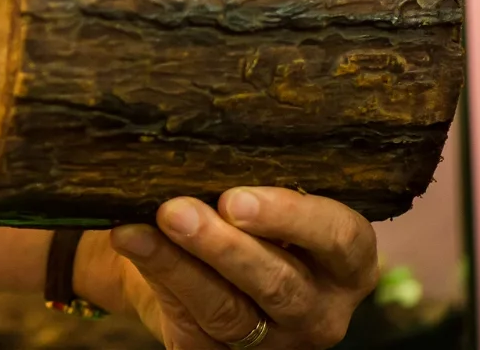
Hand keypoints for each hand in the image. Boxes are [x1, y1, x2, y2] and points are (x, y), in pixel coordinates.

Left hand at [74, 188, 376, 348]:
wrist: (197, 256)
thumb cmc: (244, 209)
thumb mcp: (264, 191)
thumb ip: (250, 181)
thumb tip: (199, 148)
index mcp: (347, 259)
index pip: (338, 238)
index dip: (290, 219)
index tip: (234, 199)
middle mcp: (321, 308)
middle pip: (279, 284)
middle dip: (223, 247)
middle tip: (176, 212)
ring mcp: (276, 340)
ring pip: (228, 311)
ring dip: (177, 267)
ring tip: (135, 231)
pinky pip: (192, 324)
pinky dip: (158, 280)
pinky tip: (132, 247)